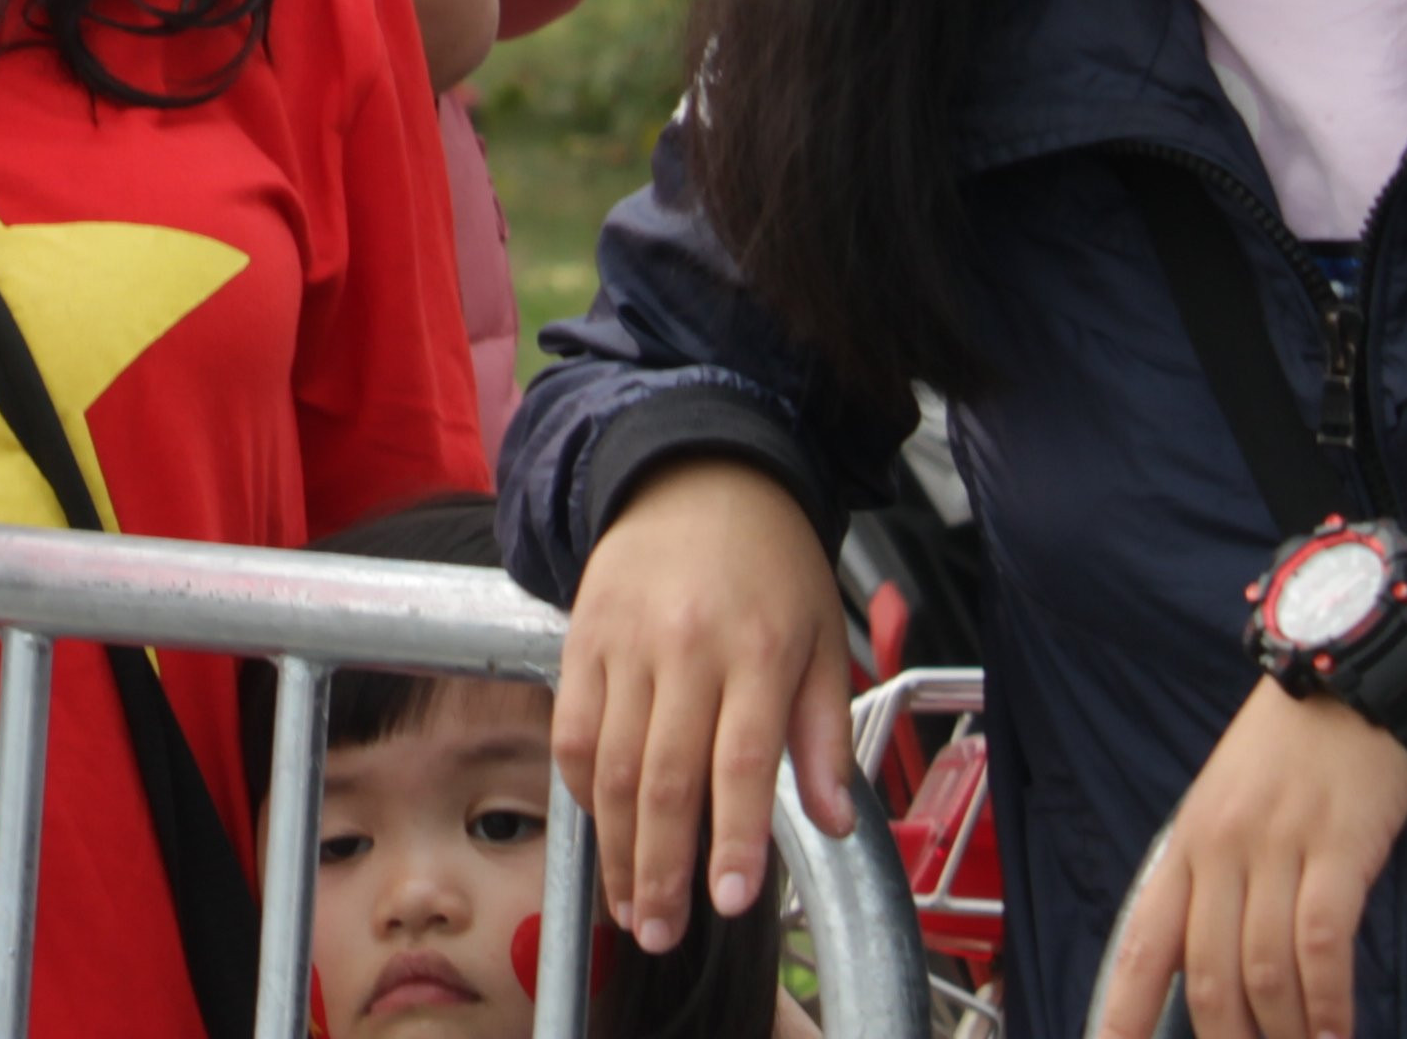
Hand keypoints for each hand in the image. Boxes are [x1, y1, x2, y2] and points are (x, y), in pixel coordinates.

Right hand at [552, 459, 857, 958]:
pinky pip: (571, 726)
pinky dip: (579, 786)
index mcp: (759, 649)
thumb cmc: (770, 563)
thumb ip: (825, 733)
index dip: (733, 838)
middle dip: (662, 866)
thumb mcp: (822, 637)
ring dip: (617, 846)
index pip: (742, 762)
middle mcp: (687, 647)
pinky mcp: (581, 637)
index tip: (728, 901)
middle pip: (666, 775)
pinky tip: (599, 828)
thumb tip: (834, 822)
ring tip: (631, 906)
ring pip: (610, 763)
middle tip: (663, 932)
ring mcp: (625, 642)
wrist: (695, 474)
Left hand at [1087, 568, 1406, 1038]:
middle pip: (1206, 972)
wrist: (1352, 668)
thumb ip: (1222, 873)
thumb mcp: (1235, 799)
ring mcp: (1277, 845)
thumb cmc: (1300, 740)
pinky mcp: (1337, 844)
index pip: (1142, 939)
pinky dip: (1330, 1001)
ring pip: (1262, 968)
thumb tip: (1217, 956)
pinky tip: (1339, 1030)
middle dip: (1224, 1037)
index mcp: (1188, 838)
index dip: (1121, 1007)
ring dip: (1284, 1031)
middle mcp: (1221, 846)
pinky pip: (1322, 943)